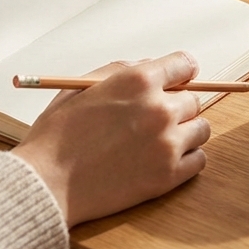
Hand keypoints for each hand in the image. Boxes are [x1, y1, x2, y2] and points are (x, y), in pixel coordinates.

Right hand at [12, 52, 210, 226]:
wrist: (47, 183)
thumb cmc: (58, 134)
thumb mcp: (82, 87)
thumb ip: (121, 71)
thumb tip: (152, 67)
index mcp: (138, 81)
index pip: (185, 65)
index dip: (180, 73)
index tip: (177, 82)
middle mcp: (159, 109)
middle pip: (193, 99)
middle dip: (176, 106)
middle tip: (154, 119)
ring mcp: (167, 144)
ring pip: (201, 129)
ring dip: (185, 132)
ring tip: (157, 141)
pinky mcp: (169, 175)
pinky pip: (199, 159)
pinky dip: (186, 159)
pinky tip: (161, 159)